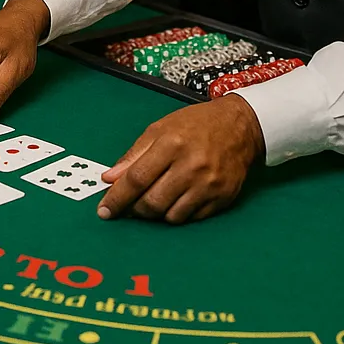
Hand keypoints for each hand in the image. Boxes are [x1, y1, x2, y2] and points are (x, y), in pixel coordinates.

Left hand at [98, 95, 264, 223]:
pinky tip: (175, 199)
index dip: (117, 198)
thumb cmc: (195, 125)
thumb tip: (110, 178)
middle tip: (129, 206)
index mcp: (171, 144)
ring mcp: (209, 185)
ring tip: (153, 199)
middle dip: (135, 209)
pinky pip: (192, 218)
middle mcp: (191, 166)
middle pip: (153, 202)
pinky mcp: (222, 198)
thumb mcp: (159, 129)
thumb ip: (133, 155)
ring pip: (171, 216)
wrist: (239, 126)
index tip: (104, 210)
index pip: (137, 179)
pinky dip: (178, 214)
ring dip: (156, 213)